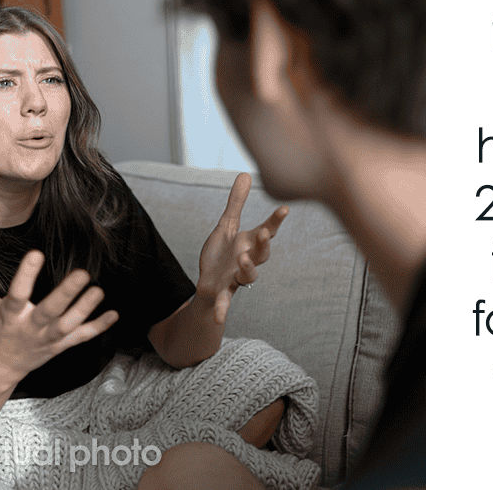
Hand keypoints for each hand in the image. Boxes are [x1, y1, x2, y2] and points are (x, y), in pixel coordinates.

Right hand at [0, 243, 118, 386]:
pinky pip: (81, 337)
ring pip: (68, 327)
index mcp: (8, 315)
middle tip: (82, 273)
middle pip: (48, 313)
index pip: (16, 294)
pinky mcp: (60, 346)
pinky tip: (113, 314)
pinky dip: (98, 327)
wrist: (1, 365)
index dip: (26, 275)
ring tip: (98, 291)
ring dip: (84, 310)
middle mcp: (29, 328)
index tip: (36, 253)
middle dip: (65, 295)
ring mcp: (46, 339)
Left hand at [198, 173, 288, 323]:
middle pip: (262, 255)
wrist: (208, 282)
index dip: (275, 221)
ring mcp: (236, 278)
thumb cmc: (221, 254)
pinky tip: (219, 320)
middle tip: (262, 232)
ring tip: (242, 260)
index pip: (266, 232)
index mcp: (249, 245)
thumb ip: (236, 202)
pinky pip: (224, 303)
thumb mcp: (226, 225)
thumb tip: (246, 173)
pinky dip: (222, 311)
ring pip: (248, 277)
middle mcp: (247, 262)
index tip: (284, 209)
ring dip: (247, 269)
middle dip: (263, 244)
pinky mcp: (221, 292)